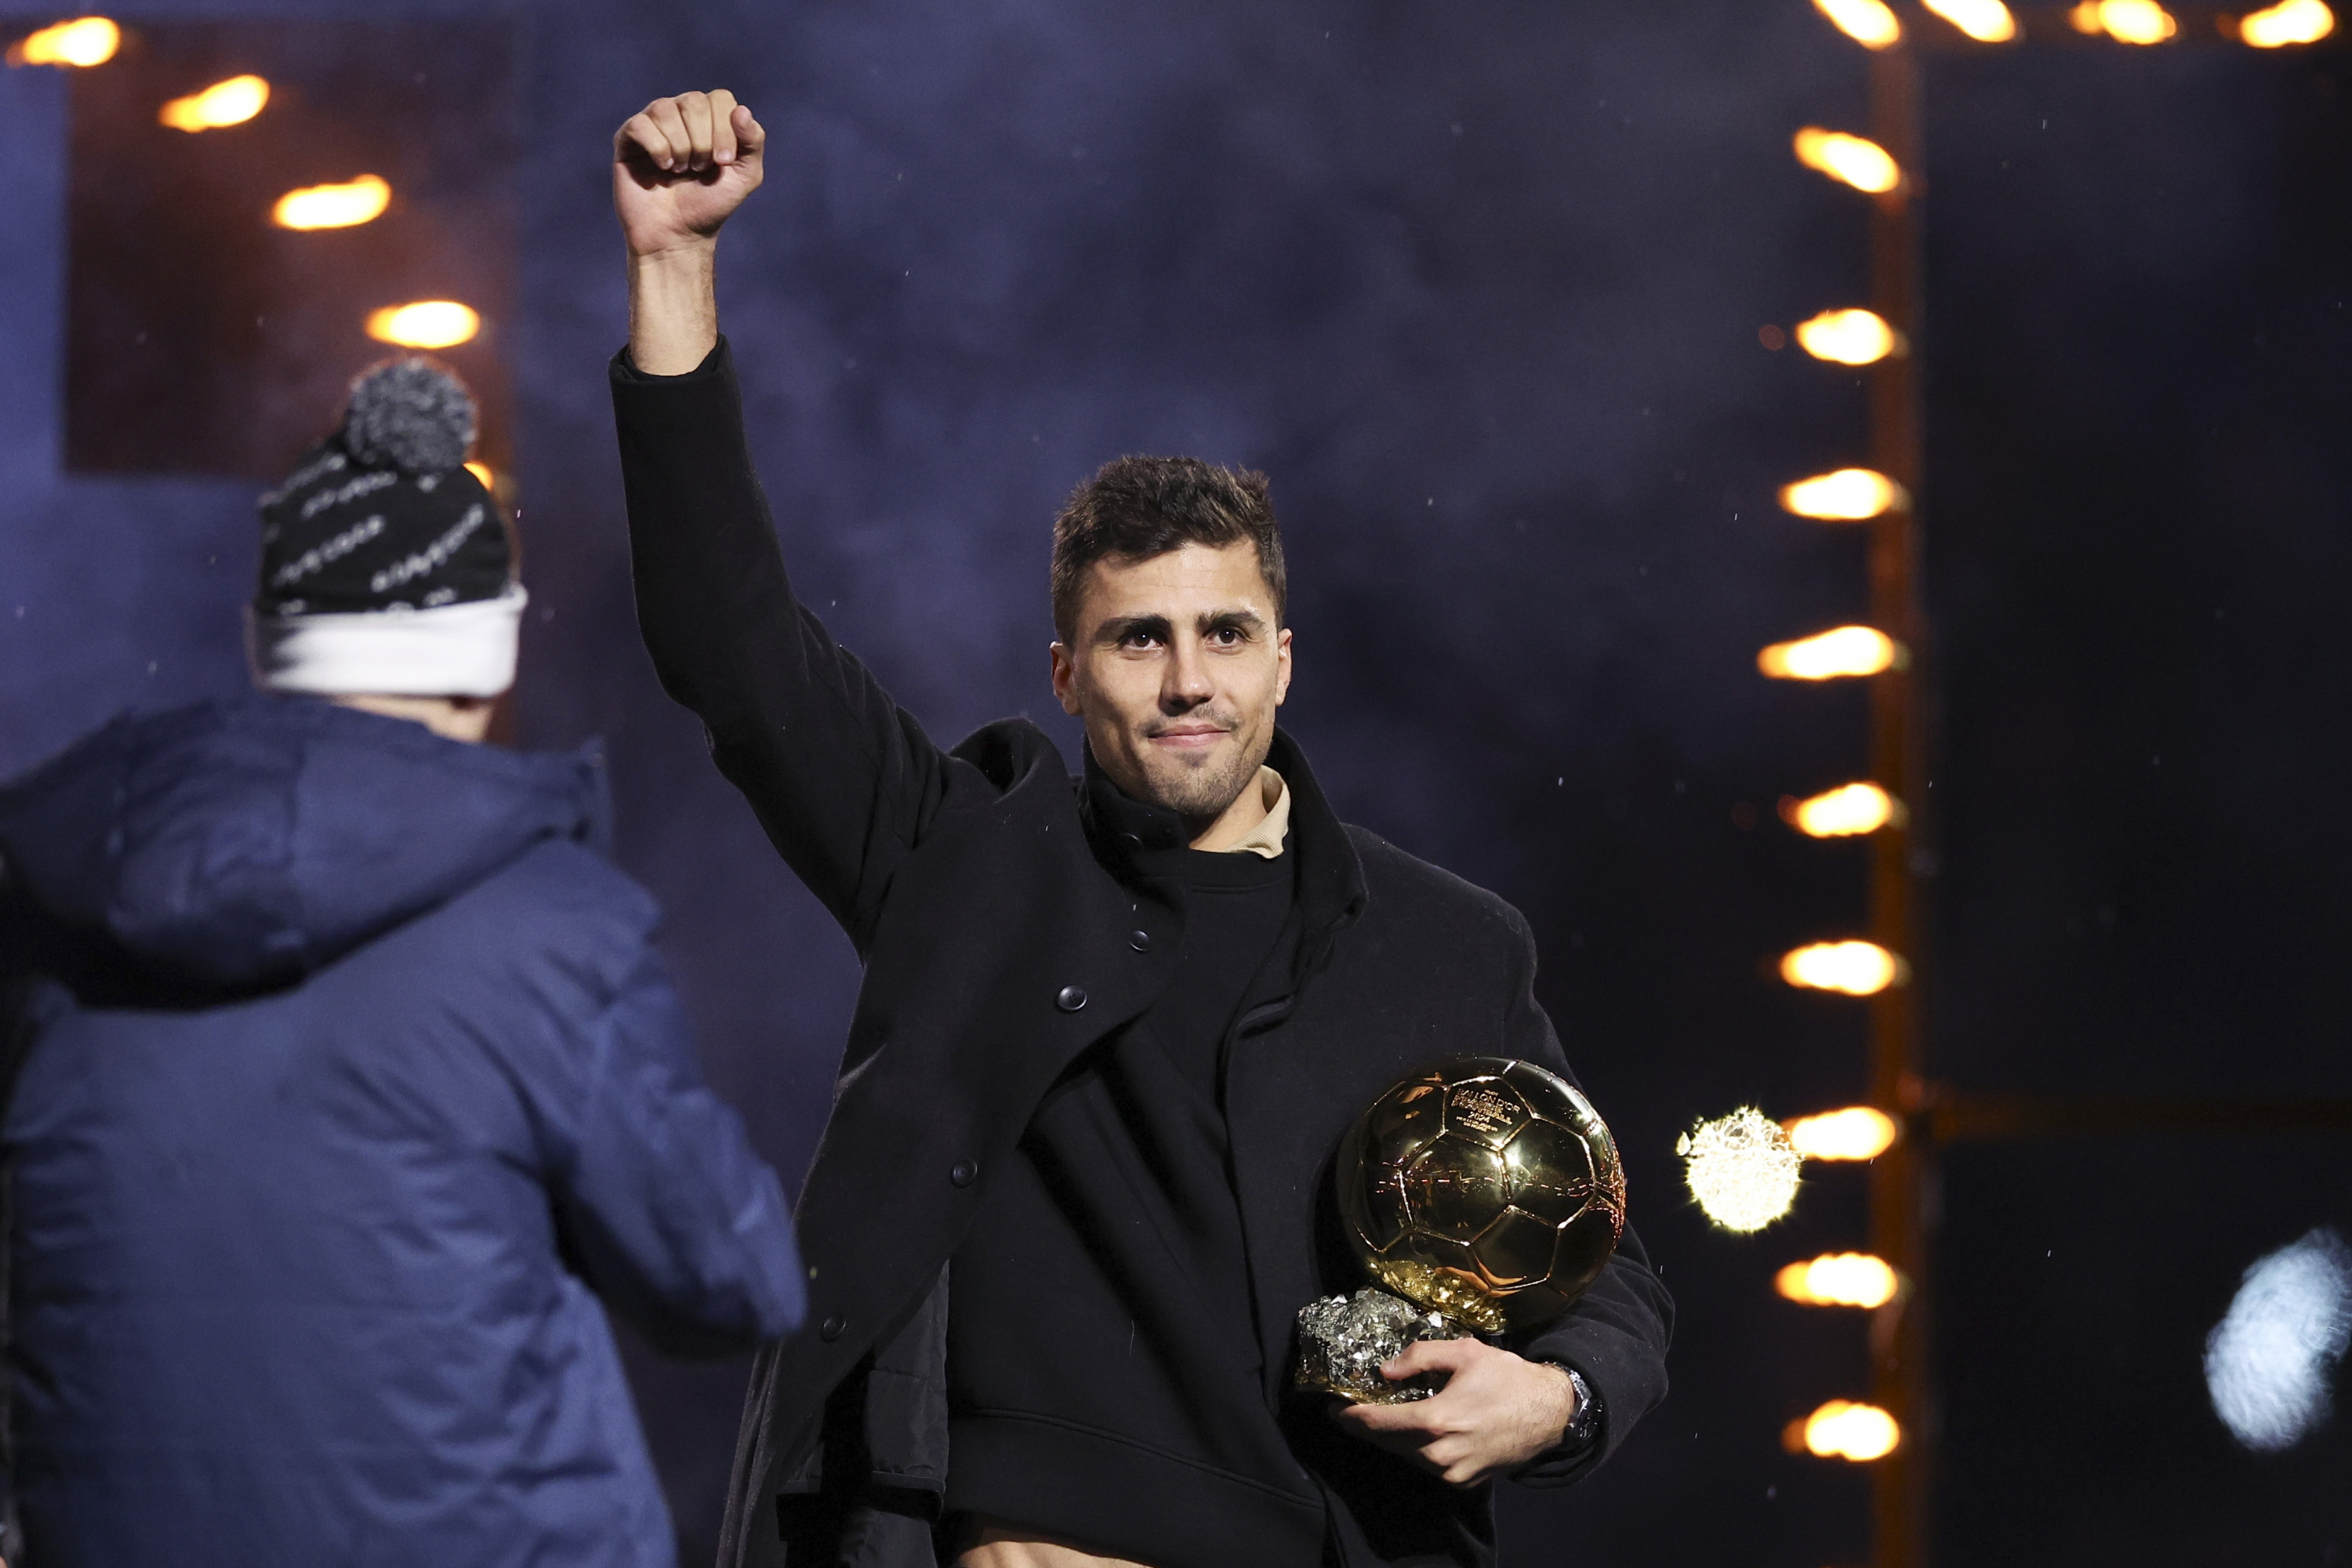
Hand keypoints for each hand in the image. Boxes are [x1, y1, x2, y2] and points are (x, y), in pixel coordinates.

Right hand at [612, 90, 765, 259]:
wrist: (678, 235)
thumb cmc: (711, 205)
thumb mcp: (745, 177)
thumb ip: (753, 142)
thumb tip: (742, 110)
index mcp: (710, 118)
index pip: (720, 99)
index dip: (724, 129)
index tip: (722, 162)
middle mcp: (680, 113)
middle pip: (693, 101)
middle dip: (702, 141)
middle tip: (700, 168)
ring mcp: (653, 123)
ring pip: (665, 109)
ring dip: (680, 147)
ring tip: (680, 171)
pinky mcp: (627, 138)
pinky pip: (641, 124)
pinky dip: (657, 148)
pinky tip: (662, 167)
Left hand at [1331, 1339, 1577, 1486]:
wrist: (1550, 1414)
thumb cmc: (1507, 1378)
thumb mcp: (1463, 1352)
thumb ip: (1419, 1358)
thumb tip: (1385, 1371)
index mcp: (1436, 1421)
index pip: (1377, 1425)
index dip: (1350, 1417)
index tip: (1334, 1407)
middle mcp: (1440, 1454)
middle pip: (1387, 1443)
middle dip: (1367, 1426)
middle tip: (1354, 1408)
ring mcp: (1452, 1473)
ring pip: (1406, 1455)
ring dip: (1393, 1437)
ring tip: (1386, 1414)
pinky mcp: (1464, 1481)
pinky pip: (1428, 1465)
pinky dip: (1417, 1448)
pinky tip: (1418, 1428)